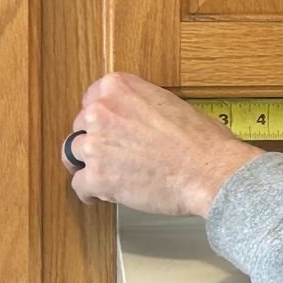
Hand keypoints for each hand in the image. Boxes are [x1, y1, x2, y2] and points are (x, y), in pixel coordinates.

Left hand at [65, 72, 260, 215]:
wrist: (209, 171)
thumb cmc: (201, 140)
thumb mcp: (171, 104)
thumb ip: (142, 107)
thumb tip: (136, 120)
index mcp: (119, 88)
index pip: (91, 98)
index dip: (99, 116)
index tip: (103, 126)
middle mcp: (101, 112)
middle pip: (81, 126)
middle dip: (94, 139)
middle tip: (111, 152)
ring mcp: (95, 145)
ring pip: (72, 154)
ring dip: (87, 164)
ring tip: (101, 173)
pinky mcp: (97, 178)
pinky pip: (80, 185)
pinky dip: (90, 192)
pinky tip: (99, 195)